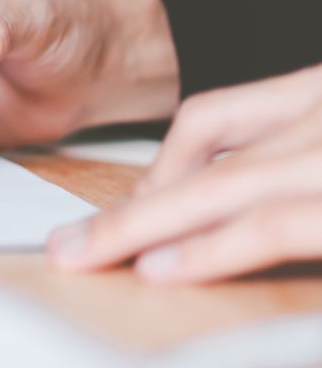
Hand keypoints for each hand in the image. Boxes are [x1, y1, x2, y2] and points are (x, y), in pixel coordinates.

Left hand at [48, 64, 321, 282]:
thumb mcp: (320, 159)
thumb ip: (289, 169)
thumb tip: (236, 207)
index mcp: (319, 97)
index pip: (215, 115)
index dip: (159, 164)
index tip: (125, 207)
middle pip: (202, 149)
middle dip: (130, 202)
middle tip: (70, 242)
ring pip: (220, 184)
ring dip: (143, 224)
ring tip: (87, 257)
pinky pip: (269, 227)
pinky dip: (207, 250)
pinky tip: (158, 270)